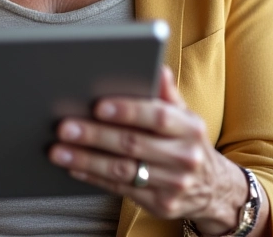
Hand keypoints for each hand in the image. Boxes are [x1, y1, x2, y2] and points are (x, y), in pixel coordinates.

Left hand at [48, 67, 246, 232]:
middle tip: (64, 127)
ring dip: (86, 160)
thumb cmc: (186, 141)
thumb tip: (156, 67)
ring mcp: (173, 184)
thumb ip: (167, 93)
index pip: (157, 116)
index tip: (98, 106)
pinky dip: (94, 178)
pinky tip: (73, 168)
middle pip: (133, 144)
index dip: (128, 110)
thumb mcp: (185, 115)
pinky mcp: (160, 205)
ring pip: (122, 170)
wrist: (214, 188)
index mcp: (189, 128)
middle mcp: (184, 157)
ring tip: (58, 150)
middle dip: (95, 135)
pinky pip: (120, 189)